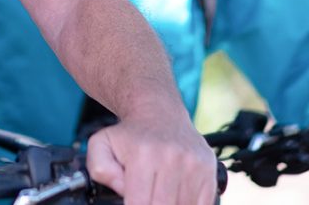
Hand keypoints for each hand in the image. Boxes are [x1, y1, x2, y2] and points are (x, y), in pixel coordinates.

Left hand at [85, 109, 216, 204]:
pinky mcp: (209, 170)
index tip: (133, 201)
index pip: (139, 204)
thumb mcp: (100, 143)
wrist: (159, 112)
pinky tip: (176, 197)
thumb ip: (100, 169)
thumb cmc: (129, 135)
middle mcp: (171, 158)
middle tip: (144, 198)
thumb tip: (121, 188)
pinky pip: (203, 204)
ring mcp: (194, 165)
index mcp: (143, 156)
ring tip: (158, 194)